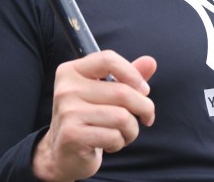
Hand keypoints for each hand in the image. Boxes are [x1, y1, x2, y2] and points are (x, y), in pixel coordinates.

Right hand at [32, 50, 156, 181]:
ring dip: (132, 130)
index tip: (143, 89)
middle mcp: (67, 88)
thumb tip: (150, 62)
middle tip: (145, 117)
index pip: (108, 59)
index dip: (132, 73)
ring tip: (123, 133)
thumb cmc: (88, 119)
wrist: (63, 154)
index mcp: (72, 71)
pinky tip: (109, 143)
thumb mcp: (105, 94)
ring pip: (122, 117)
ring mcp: (68, 111)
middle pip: (122, 92)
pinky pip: (114, 136)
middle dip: (143, 108)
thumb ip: (127, 77)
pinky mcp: (72, 134)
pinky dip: (119, 143)